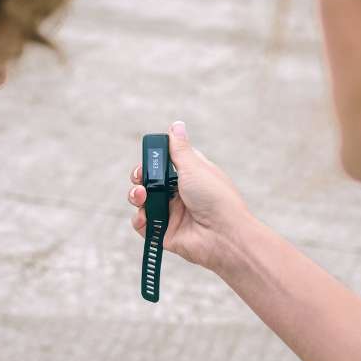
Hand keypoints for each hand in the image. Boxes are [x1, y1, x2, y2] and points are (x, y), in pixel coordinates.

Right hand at [127, 121, 254, 272]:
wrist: (224, 235)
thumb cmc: (215, 198)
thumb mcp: (194, 167)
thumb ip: (179, 149)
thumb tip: (176, 125)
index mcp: (189, 176)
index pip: (164, 163)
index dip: (152, 160)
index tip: (147, 159)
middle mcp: (179, 194)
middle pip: (149, 181)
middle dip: (139, 177)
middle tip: (140, 178)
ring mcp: (170, 214)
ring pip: (142, 202)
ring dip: (136, 196)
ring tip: (141, 196)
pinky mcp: (164, 233)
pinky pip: (143, 225)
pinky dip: (139, 220)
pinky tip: (144, 217)